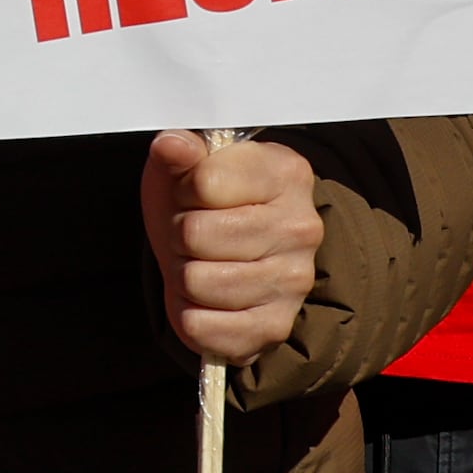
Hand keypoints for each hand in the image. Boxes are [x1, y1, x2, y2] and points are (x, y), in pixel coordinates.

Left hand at [145, 130, 322, 368]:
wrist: (232, 255)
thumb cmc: (207, 202)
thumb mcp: (188, 167)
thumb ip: (180, 150)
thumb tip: (171, 144)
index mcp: (286, 174)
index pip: (204, 182)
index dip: (183, 189)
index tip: (194, 193)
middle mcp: (301, 229)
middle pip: (195, 234)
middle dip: (179, 234)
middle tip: (193, 233)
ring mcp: (295, 282)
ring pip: (195, 281)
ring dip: (183, 274)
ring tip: (202, 262)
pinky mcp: (275, 327)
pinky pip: (202, 327)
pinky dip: (190, 314)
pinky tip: (208, 298)